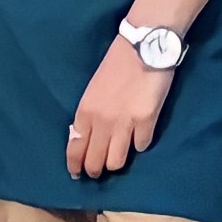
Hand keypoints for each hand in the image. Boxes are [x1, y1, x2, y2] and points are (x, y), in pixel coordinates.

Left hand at [67, 41, 174, 180]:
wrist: (144, 46)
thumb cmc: (117, 64)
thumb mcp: (94, 89)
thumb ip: (91, 114)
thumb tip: (90, 136)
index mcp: (85, 111)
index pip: (76, 148)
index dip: (75, 165)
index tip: (77, 174)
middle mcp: (102, 122)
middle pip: (95, 161)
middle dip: (95, 170)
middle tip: (98, 173)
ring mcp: (125, 124)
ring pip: (117, 162)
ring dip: (117, 162)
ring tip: (119, 159)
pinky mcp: (146, 122)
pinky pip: (141, 146)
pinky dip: (140, 144)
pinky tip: (140, 136)